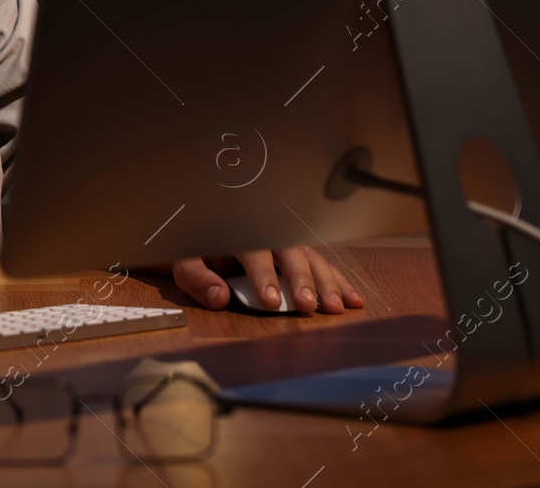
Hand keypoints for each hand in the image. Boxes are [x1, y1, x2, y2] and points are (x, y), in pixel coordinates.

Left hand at [172, 246, 364, 313]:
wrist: (204, 231)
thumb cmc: (196, 250)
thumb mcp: (185, 262)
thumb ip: (198, 279)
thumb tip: (219, 297)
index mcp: (238, 233)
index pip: (254, 252)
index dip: (262, 276)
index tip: (270, 301)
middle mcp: (268, 235)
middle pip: (290, 252)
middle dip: (302, 279)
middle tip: (308, 306)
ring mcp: (286, 243)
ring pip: (312, 257)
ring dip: (327, 282)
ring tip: (338, 307)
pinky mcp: (299, 255)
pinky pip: (322, 264)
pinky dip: (339, 281)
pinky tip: (353, 300)